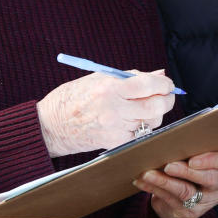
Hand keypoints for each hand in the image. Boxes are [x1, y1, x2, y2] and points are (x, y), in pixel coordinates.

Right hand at [36, 71, 175, 156]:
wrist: (50, 125)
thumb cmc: (73, 97)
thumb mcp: (99, 77)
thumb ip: (131, 76)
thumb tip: (159, 74)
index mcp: (110, 88)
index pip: (148, 85)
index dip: (164, 84)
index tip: (167, 83)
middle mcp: (114, 109)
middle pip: (155, 106)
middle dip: (167, 100)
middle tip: (167, 96)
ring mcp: (114, 128)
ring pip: (151, 122)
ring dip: (155, 114)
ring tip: (146, 107)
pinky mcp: (113, 143)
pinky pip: (139, 134)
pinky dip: (142, 127)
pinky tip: (134, 120)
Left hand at [135, 150, 217, 217]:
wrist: (188, 196)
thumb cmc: (194, 166)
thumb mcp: (201, 157)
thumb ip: (195, 149)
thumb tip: (174, 137)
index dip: (209, 160)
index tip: (192, 159)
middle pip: (208, 179)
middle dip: (186, 172)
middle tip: (168, 166)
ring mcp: (205, 202)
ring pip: (186, 191)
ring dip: (164, 181)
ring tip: (148, 173)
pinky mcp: (189, 212)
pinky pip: (169, 199)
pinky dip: (153, 188)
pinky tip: (141, 180)